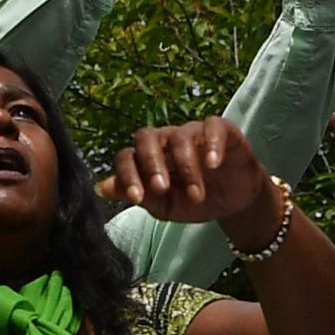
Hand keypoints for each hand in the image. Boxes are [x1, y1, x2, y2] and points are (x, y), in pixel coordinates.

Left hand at [95, 117, 269, 230]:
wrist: (234, 202)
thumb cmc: (195, 201)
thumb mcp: (165, 206)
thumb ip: (137, 196)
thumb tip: (100, 188)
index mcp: (148, 158)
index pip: (127, 156)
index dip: (127, 175)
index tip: (136, 198)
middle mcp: (167, 140)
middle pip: (147, 136)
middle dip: (151, 163)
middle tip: (162, 189)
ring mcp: (194, 133)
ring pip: (179, 137)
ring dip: (186, 167)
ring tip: (196, 194)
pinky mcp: (222, 130)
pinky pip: (213, 127)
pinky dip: (212, 144)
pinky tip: (213, 164)